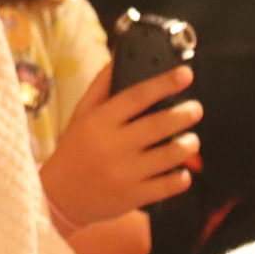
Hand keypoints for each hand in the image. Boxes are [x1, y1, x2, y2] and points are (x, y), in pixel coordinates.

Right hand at [40, 63, 202, 231]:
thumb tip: (120, 56)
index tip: (186, 74)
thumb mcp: (81, 115)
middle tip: (196, 109)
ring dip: (188, 145)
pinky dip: (181, 178)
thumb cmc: (74, 149)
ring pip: (168, 155)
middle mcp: (113, 145)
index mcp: (100, 121)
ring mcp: (124, 173)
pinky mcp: (132, 197)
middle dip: (184, 114)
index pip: (137, 96)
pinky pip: (167, 186)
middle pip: (158, 124)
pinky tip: (182, 172)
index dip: (164, 83)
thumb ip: (101, 86)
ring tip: (192, 140)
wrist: (58, 197)